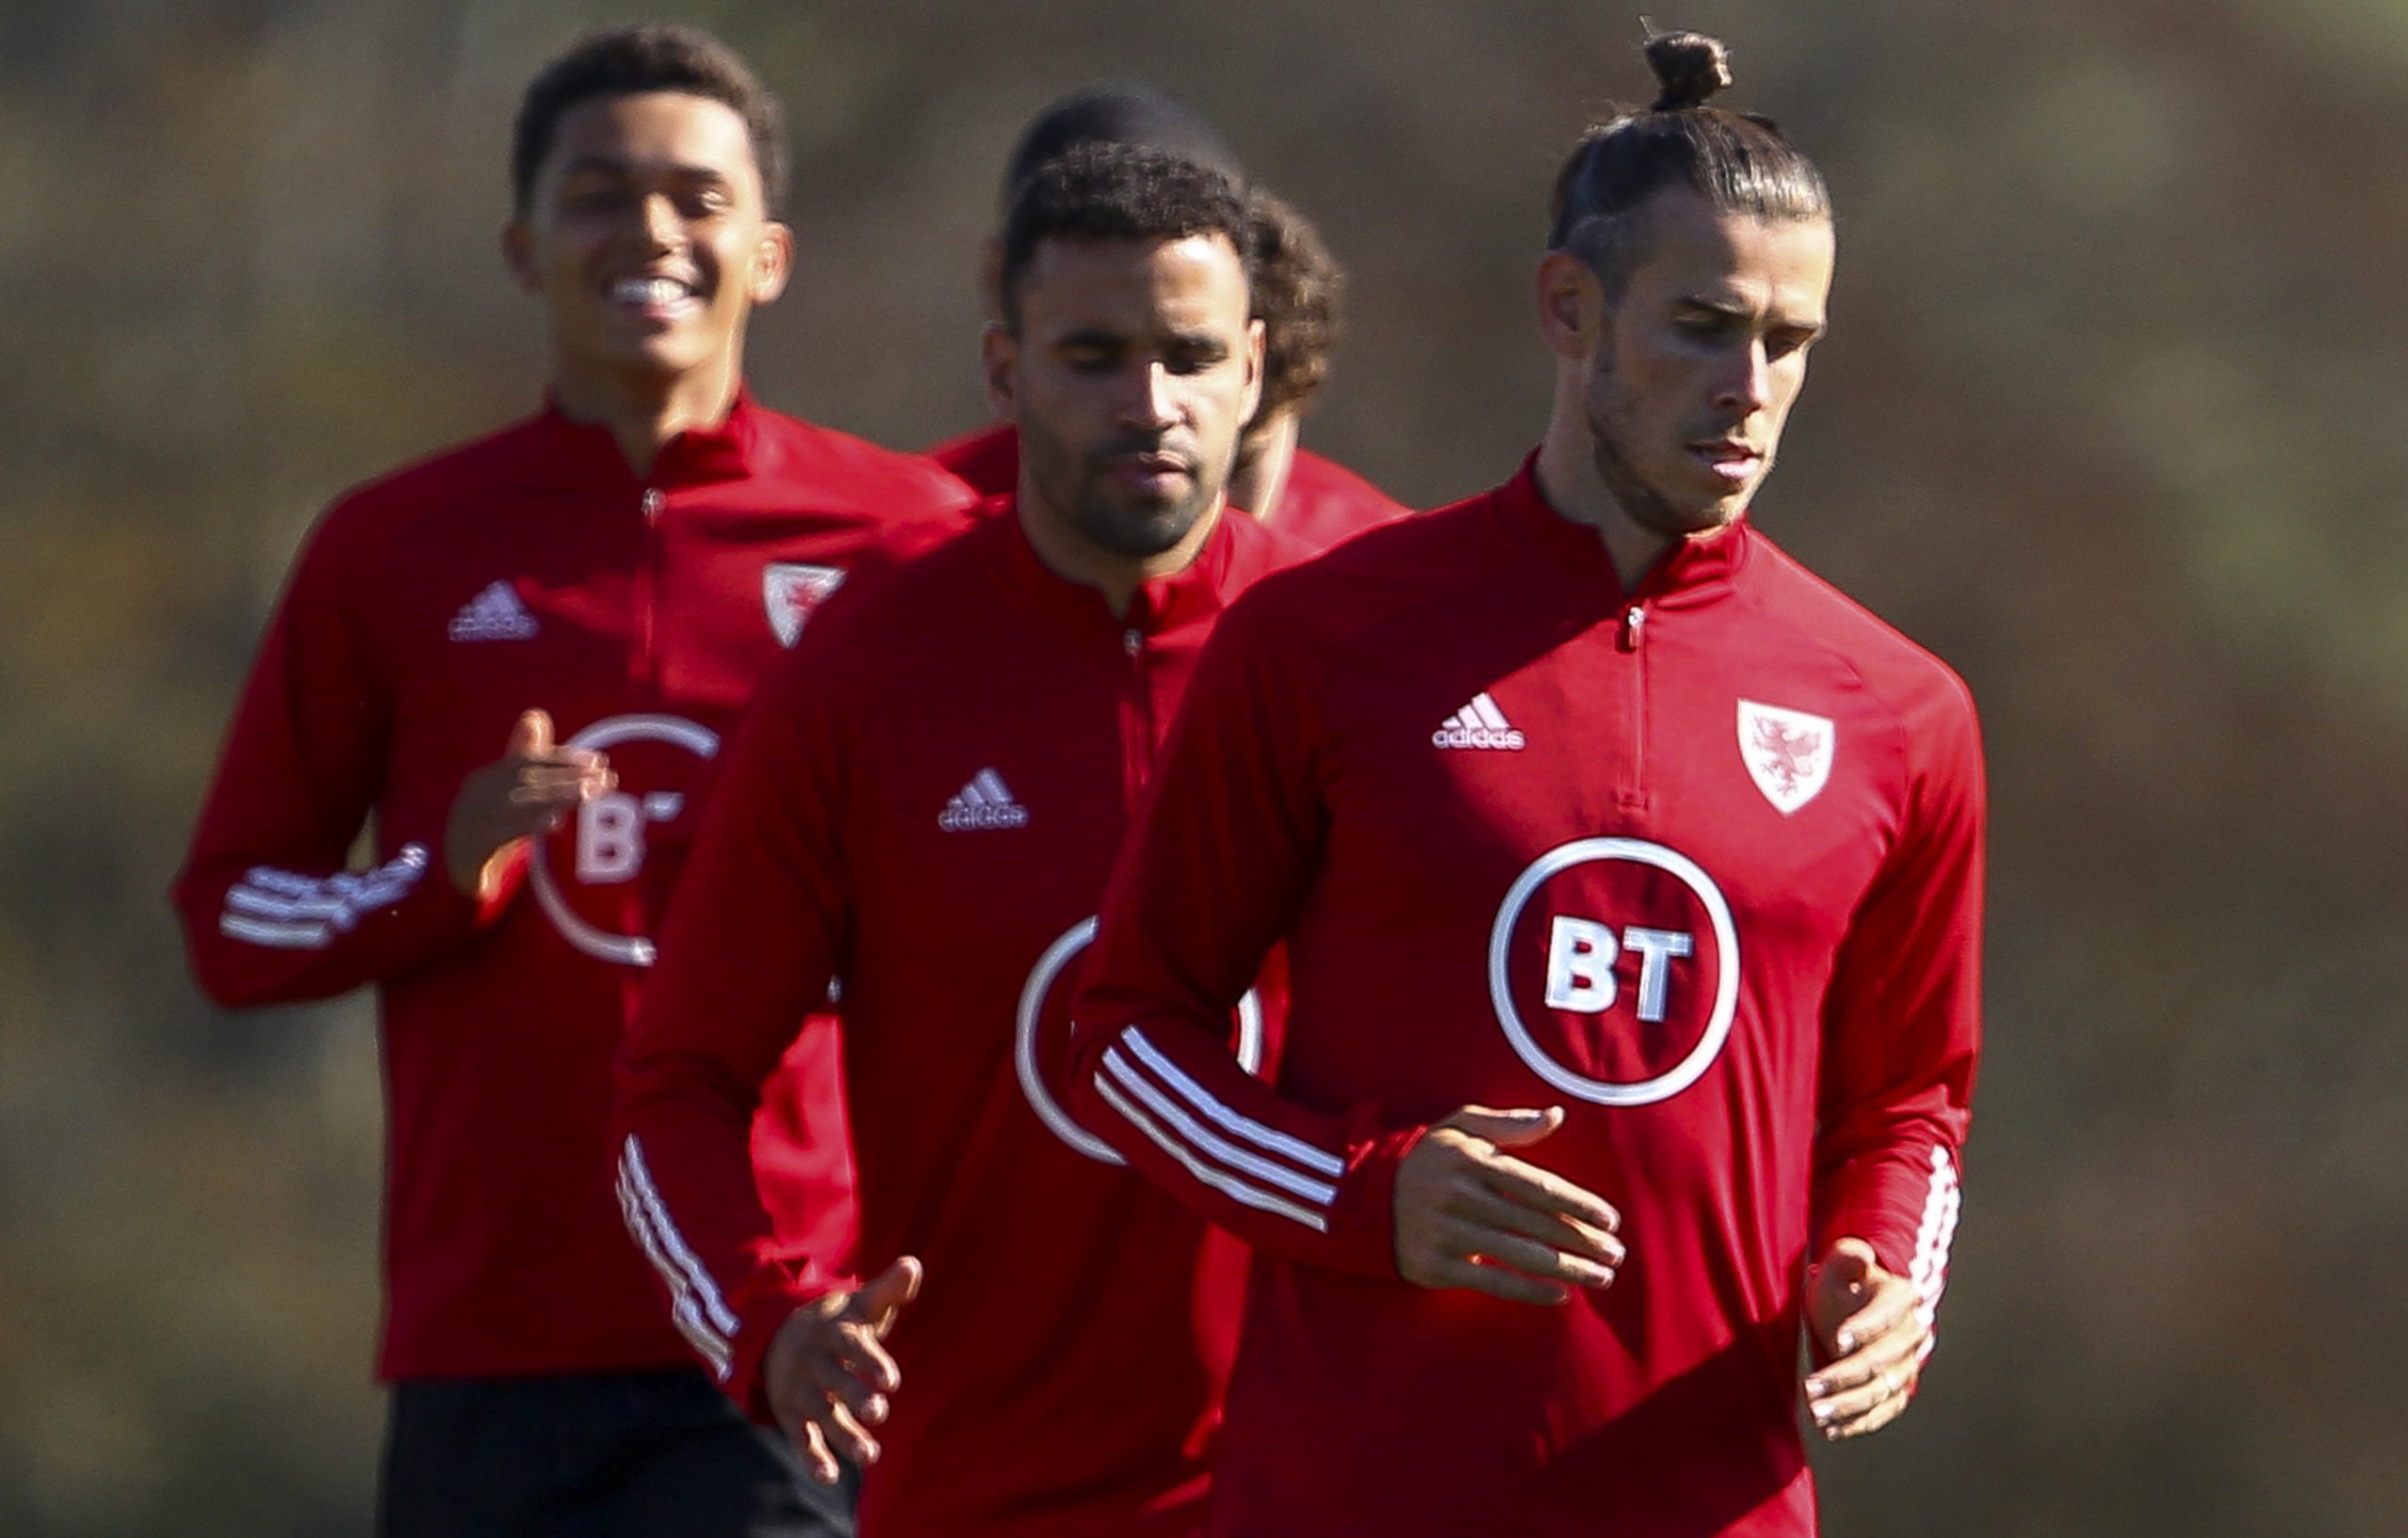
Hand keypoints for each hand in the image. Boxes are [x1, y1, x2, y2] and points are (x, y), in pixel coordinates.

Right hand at [443, 709, 612, 897]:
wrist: (450, 876)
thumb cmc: (485, 828)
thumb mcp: (505, 793)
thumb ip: (522, 757)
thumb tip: (536, 715)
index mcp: (485, 779)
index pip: (528, 761)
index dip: (564, 759)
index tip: (598, 761)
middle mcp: (477, 794)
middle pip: (529, 779)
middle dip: (571, 776)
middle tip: (608, 777)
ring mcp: (473, 820)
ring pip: (522, 803)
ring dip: (559, 796)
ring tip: (590, 793)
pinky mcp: (474, 848)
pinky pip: (504, 833)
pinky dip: (530, 824)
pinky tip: (555, 823)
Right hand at [762, 1256, 922, 1483]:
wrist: (779, 1337)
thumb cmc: (837, 1323)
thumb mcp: (860, 1305)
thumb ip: (887, 1291)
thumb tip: (912, 1265)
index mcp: (832, 1332)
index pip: (851, 1346)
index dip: (870, 1362)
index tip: (891, 1381)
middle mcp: (813, 1361)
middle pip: (835, 1381)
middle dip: (855, 1397)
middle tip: (879, 1411)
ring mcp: (800, 1390)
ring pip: (822, 1415)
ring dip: (844, 1435)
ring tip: (870, 1456)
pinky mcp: (791, 1415)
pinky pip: (801, 1438)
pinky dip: (813, 1458)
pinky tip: (830, 1476)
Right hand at [1392, 1105, 1623, 1304]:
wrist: (1362, 1198)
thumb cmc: (1425, 1159)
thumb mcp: (1459, 1127)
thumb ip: (1508, 1123)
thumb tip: (1556, 1116)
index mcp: (1473, 1161)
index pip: (1539, 1186)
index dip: (1578, 1205)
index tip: (1610, 1221)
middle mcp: (1462, 1197)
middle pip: (1537, 1223)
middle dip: (1583, 1241)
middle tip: (1616, 1255)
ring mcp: (1449, 1233)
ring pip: (1521, 1255)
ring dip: (1568, 1269)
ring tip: (1601, 1279)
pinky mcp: (1437, 1266)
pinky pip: (1493, 1283)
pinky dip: (1530, 1292)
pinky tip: (1561, 1296)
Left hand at [1803, 1236, 1927, 1439]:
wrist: (1852, 1306)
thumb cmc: (1846, 1282)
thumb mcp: (1842, 1262)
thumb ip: (1849, 1256)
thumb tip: (1862, 1255)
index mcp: (1902, 1298)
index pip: (1888, 1314)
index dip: (1866, 1327)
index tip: (1838, 1339)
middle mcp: (1912, 1334)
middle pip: (1883, 1361)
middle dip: (1846, 1375)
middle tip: (1811, 1386)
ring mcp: (1908, 1365)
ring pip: (1882, 1391)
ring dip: (1849, 1405)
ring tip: (1815, 1412)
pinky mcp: (1898, 1390)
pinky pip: (1883, 1412)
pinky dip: (1859, 1423)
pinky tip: (1831, 1430)